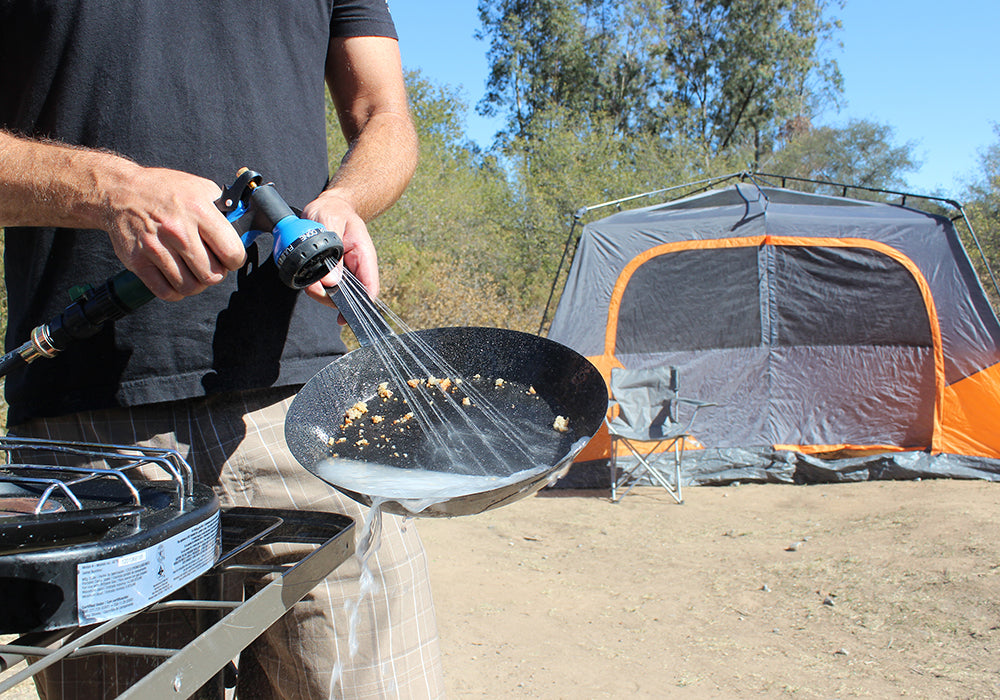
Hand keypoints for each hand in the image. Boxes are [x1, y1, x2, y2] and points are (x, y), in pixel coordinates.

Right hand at [103, 167, 246, 300]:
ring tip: (193, 272)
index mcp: (198, 211)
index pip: (232, 252)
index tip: (229, 257)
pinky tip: (177, 279)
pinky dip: (175, 292)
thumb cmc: (164, 190)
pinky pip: (165, 292)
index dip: (235, 259)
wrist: (120, 191)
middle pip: (211, 275)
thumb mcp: (201, 188)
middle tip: (210, 265)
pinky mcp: (137, 261)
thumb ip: (224, 209)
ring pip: (189, 287)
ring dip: (196, 284)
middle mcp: (178, 230)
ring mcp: (156, 247)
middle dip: (216, 273)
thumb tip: (245, 227)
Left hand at [300, 190, 379, 315]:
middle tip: (313, 290)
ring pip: (336, 295)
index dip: (360, 305)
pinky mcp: (332, 272)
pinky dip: (315, 288)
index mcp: (364, 255)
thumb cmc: (332, 210)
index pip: (370, 287)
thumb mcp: (330, 221)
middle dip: (331, 300)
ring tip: (308, 283)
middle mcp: (356, 267)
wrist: (328, 205)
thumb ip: (331, 250)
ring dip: (320, 294)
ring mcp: (345, 271)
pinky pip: (325, 287)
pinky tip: (308, 280)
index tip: (344, 315)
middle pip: (351, 296)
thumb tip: (331, 280)